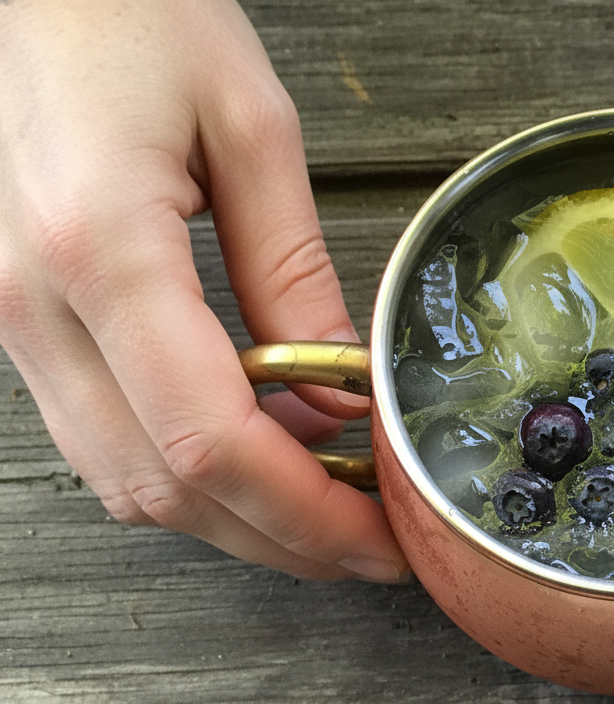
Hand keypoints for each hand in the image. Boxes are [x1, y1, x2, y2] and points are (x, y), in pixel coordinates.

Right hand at [0, 0, 408, 581]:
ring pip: (126, 482)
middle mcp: (34, 303)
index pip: (211, 442)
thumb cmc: (126, 13)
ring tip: (331, 502)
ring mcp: (12, 319)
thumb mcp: (247, 126)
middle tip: (371, 543)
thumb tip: (342, 388)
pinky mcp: (19, 318)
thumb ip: (294, 271)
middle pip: (166, 489)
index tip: (379, 537)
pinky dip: (189, 469)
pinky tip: (260, 449)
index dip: (306, 514)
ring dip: (236, 515)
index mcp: (98, 247)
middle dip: (283, 539)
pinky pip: (102, 437)